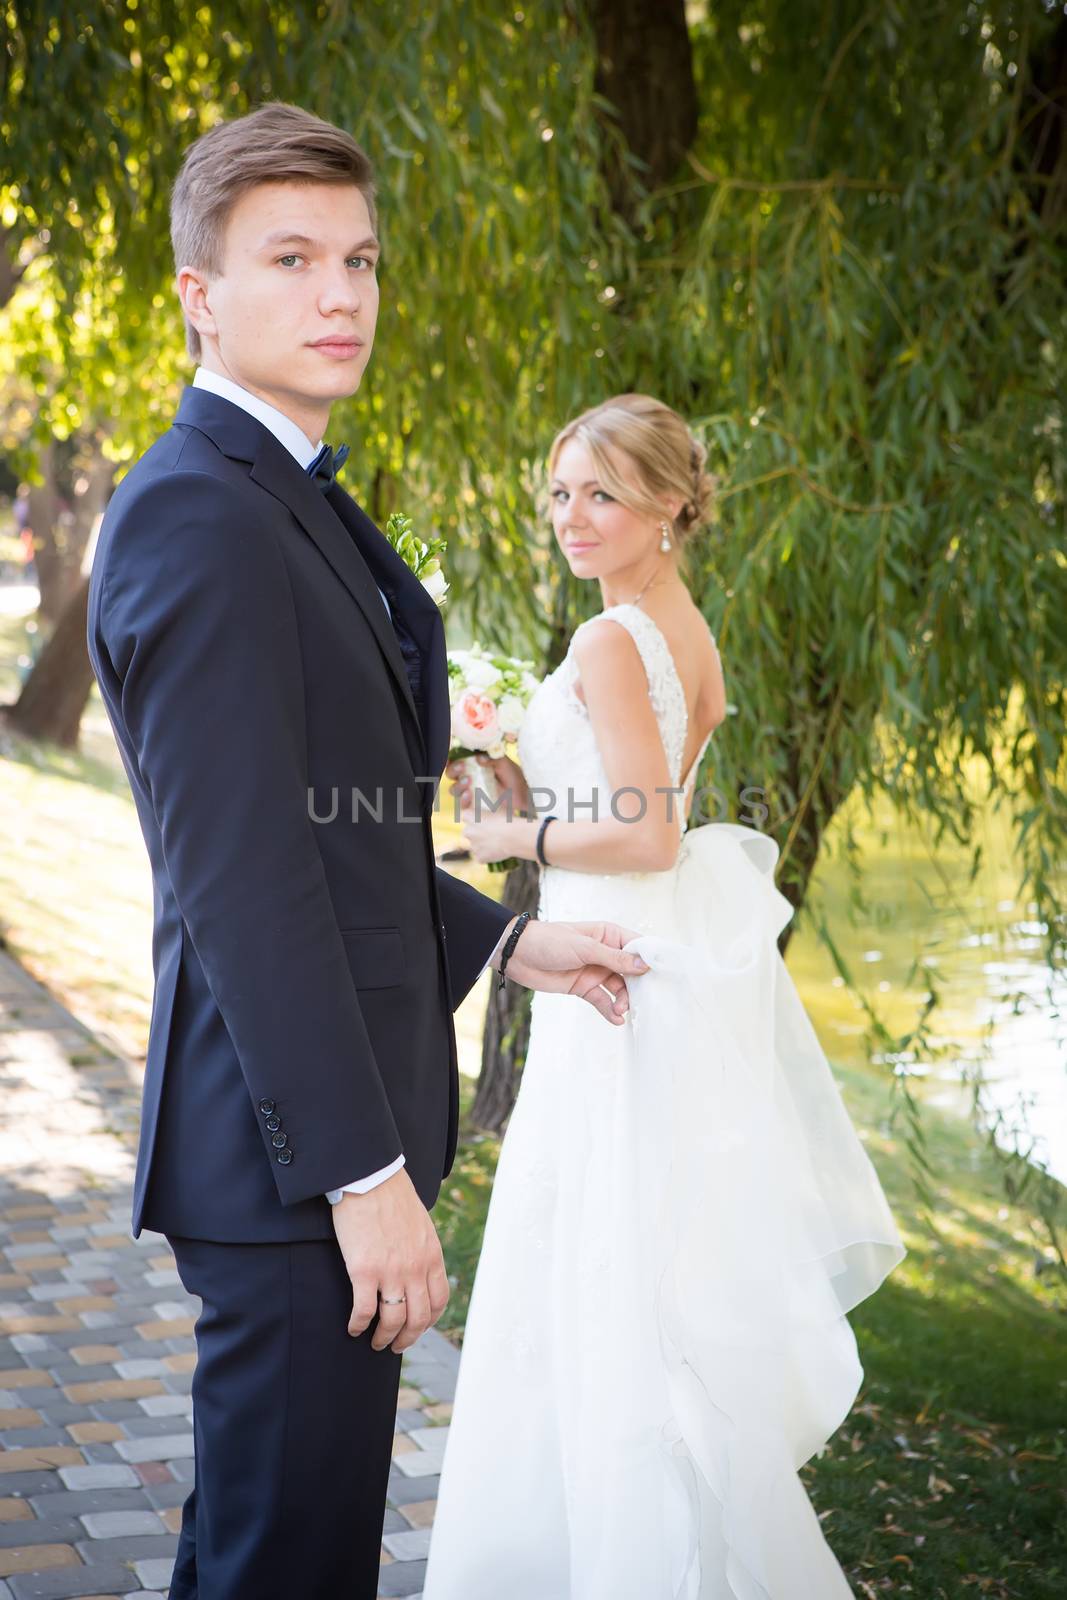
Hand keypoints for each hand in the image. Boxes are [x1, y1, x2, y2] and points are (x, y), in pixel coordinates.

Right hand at [330, 1167, 448, 1351]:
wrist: (370, 1178)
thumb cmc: (392, 1196)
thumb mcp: (421, 1224)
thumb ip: (422, 1249)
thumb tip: (419, 1265)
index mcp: (432, 1256)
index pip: (439, 1301)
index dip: (429, 1321)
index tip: (417, 1328)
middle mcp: (415, 1269)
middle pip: (418, 1319)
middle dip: (407, 1338)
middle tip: (396, 1345)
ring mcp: (391, 1272)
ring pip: (392, 1321)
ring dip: (384, 1337)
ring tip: (375, 1341)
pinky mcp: (364, 1271)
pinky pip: (363, 1310)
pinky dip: (358, 1324)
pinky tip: (353, 1327)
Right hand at [446, 752, 530, 813]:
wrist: (525, 798)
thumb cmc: (514, 778)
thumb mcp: (505, 764)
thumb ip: (493, 758)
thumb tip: (479, 757)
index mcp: (474, 764)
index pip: (457, 758)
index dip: (452, 756)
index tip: (453, 755)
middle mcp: (469, 777)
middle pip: (451, 773)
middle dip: (453, 769)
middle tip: (462, 766)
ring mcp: (470, 792)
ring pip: (454, 789)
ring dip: (458, 784)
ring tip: (468, 781)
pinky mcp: (473, 806)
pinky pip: (461, 805)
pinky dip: (463, 799)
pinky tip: (469, 794)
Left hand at [459, 801, 526, 863]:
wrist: (514, 836)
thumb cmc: (508, 819)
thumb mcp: (499, 807)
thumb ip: (491, 807)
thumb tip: (495, 803)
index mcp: (469, 816)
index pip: (465, 816)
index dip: (473, 818)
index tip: (481, 820)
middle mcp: (467, 831)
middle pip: (469, 832)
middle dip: (477, 833)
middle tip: (491, 832)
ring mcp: (472, 845)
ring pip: (475, 846)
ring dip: (483, 845)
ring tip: (497, 842)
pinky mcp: (479, 857)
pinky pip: (482, 857)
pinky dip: (488, 856)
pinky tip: (498, 852)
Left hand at [500, 918, 649, 1023]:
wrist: (517, 955)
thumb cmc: (550, 941)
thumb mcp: (584, 948)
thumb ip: (615, 958)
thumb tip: (644, 965)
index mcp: (608, 935)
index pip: (637, 947)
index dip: (650, 961)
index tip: (662, 977)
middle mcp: (605, 953)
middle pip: (631, 971)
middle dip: (638, 987)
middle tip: (642, 1001)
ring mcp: (595, 971)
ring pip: (619, 988)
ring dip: (623, 1000)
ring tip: (621, 1010)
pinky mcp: (583, 987)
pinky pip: (602, 1000)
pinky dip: (610, 1010)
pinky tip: (616, 1020)